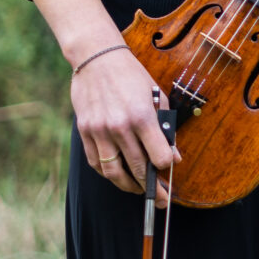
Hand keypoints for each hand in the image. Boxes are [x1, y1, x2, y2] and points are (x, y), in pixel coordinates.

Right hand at [70, 39, 176, 202]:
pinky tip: (118, 176)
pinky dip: (108, 174)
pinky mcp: (84, 132)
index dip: (167, 168)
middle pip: (138, 168)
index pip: (158, 156)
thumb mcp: (157, 97)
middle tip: (162, 200)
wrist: (97, 59)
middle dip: (153, 188)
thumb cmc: (132, 76)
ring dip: (129, 187)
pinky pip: (96, 163)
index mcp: (141, 116)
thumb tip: (174, 157)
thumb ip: (165, 128)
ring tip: (140, 190)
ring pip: (114, 172)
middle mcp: (119, 126)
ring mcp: (99, 131)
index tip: (170, 173)